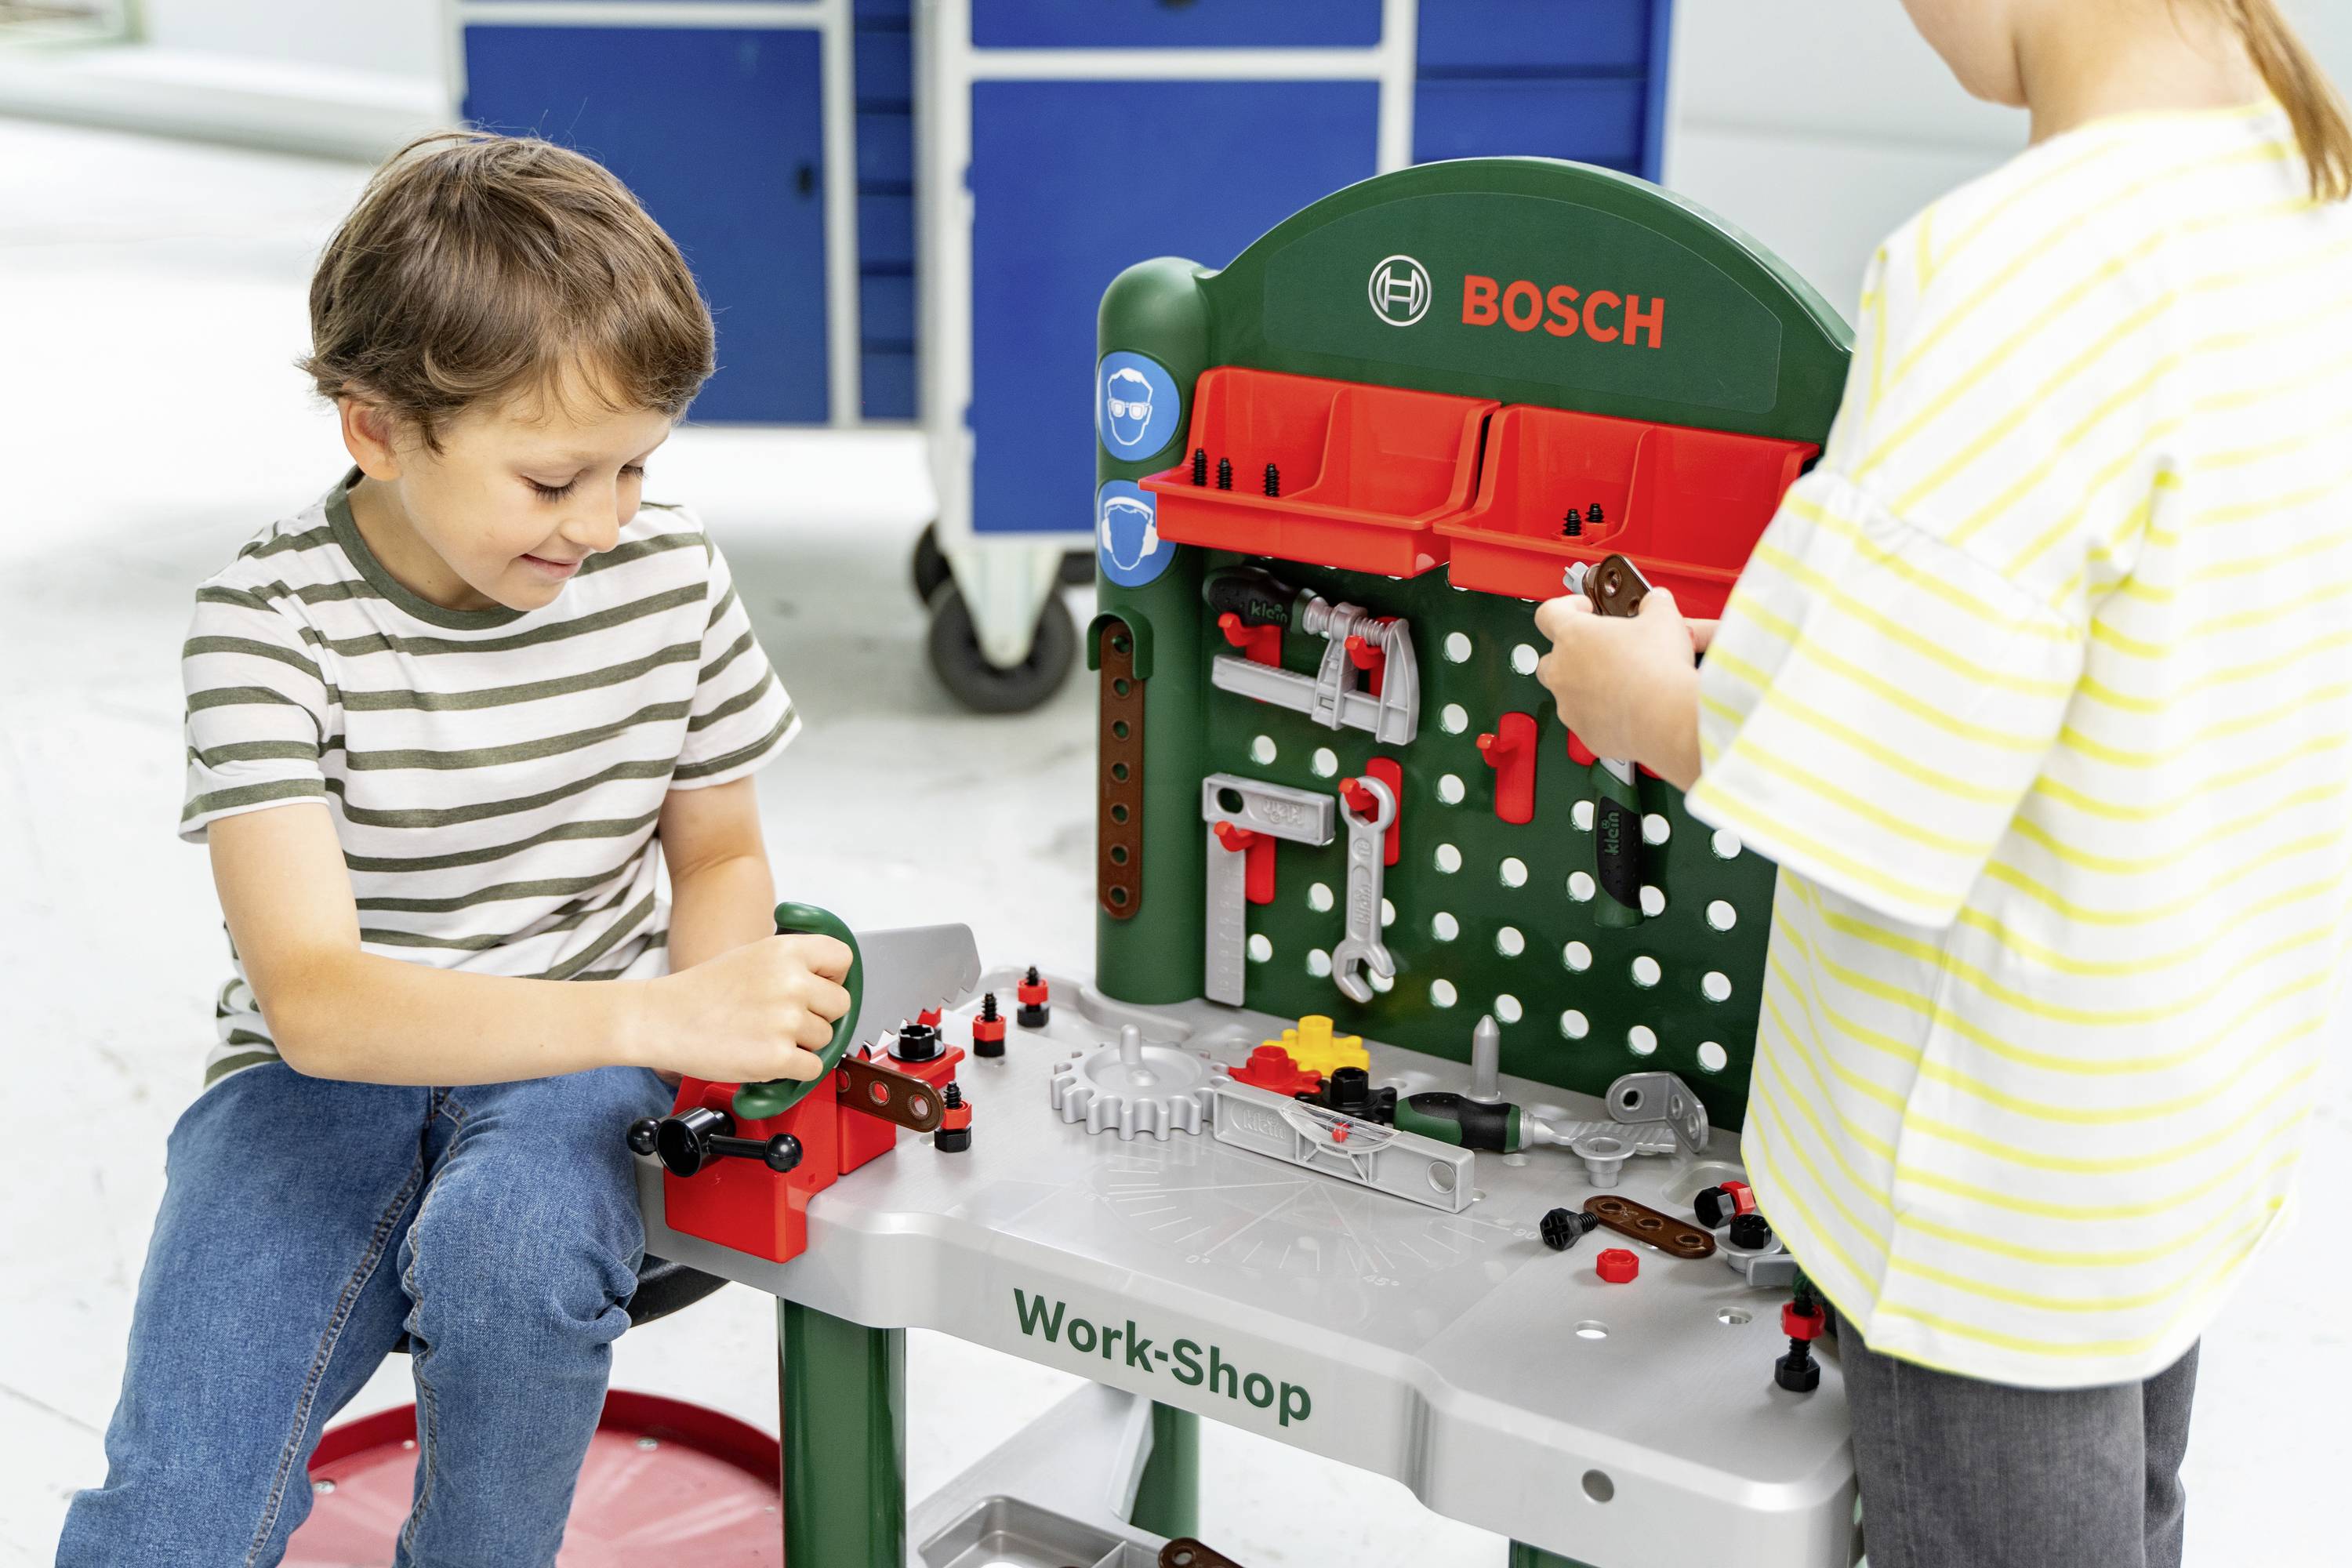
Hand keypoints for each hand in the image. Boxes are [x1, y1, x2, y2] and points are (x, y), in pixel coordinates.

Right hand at [641, 933, 854, 1085]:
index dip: (833, 977)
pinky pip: (813, 1068)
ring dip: (802, 1044)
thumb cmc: (700, 992)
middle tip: (786, 1020)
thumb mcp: (752, 956)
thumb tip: (828, 983)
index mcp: (786, 951)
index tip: (820, 988)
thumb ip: (791, 965)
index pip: (842, 959)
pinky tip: (766, 1057)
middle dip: (819, 1015)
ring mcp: (786, 1020)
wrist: (661, 1020)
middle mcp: (791, 982)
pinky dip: (794, 1070)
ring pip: (826, 1039)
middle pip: (840, 1004)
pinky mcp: (778, 1056)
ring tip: (765, 1036)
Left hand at [1532, 587, 1707, 785]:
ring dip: (1584, 685)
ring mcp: (1569, 705)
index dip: (1565, 606)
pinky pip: (1585, 719)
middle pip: (1550, 658)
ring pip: (1566, 692)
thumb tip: (1656, 602)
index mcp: (1573, 636)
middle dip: (1571, 653)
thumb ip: (1655, 604)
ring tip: (1617, 681)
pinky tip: (1625, 707)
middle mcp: (1562, 671)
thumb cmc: (1659, 669)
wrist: (1666, 719)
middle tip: (1599, 649)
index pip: (1549, 613)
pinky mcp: (1584, 732)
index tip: (1583, 608)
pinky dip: (1599, 713)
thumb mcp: (1663, 620)